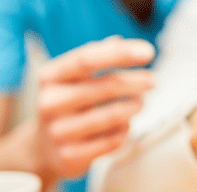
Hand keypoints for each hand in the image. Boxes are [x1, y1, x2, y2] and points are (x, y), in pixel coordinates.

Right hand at [34, 36, 154, 184]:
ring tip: (140, 102)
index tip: (148, 51)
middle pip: (106, 87)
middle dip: (136, 82)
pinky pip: (112, 140)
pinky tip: (125, 124)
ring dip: (134, 106)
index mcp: (49, 76)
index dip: (120, 54)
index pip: (87, 59)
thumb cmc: (67, 103)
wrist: (43, 149)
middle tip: (153, 80)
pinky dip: (125, 130)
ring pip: (113, 115)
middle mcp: (49, 102)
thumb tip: (119, 41)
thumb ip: (96, 56)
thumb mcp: (73, 76)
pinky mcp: (69, 156)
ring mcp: (57, 131)